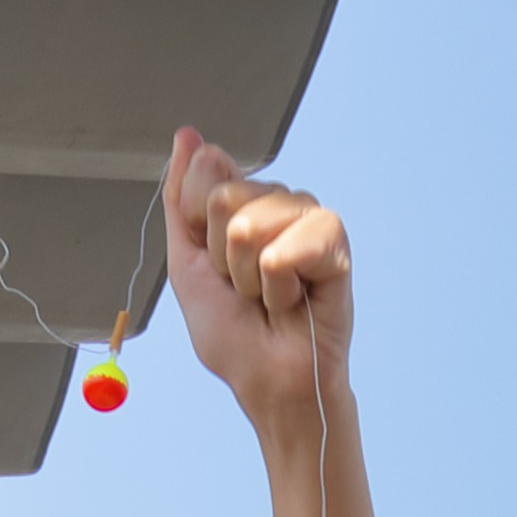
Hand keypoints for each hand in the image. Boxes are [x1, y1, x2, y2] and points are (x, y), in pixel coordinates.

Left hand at [163, 128, 349, 425]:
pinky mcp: (335, 242)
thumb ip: (181, 199)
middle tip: (247, 290)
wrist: (269, 379)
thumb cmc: (233, 334)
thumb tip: (187, 137)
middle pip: (226, 197)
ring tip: (271, 298)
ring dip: (251, 277)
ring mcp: (307, 219)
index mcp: (242, 203)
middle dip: (224, 258)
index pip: (206, 173)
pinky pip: (292, 245)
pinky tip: (297, 299)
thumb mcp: (187, 263)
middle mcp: (276, 203)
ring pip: (253, 222)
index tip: (216, 268)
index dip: (199, 230)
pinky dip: (283, 285)